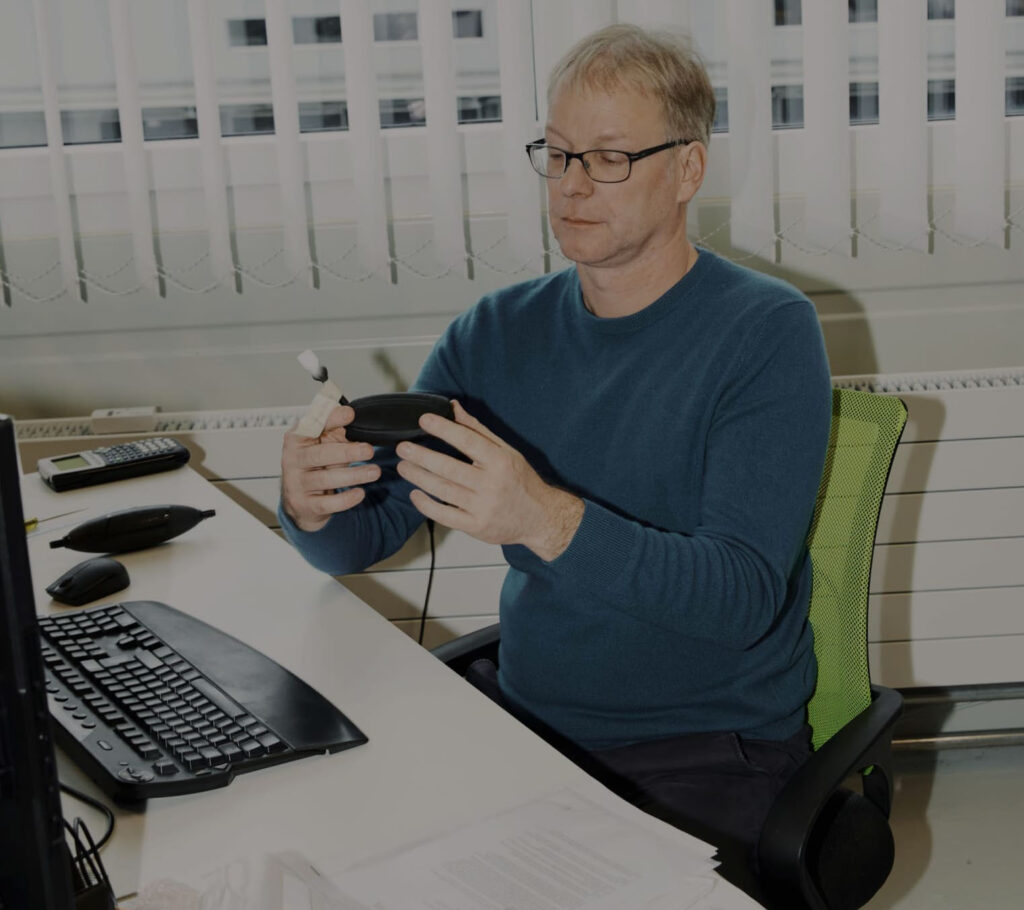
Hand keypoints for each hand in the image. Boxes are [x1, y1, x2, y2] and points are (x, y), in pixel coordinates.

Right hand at [280, 405, 380, 531]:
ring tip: (374, 472)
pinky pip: (326, 503)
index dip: (330, 419)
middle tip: (369, 450)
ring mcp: (296, 483)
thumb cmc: (314, 465)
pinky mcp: (304, 504)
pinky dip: (345, 499)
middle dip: (347, 451)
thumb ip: (334, 428)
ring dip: (353, 475)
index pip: (312, 425)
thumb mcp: (322, 443)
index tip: (350, 414)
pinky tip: (360, 493)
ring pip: (325, 479)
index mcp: (297, 439)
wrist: (299, 500)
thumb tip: (348, 412)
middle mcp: (293, 460)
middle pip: (320, 454)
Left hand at [395, 401, 583, 560]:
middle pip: (448, 468)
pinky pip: (444, 516)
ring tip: (403, 466)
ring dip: (419, 477)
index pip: (467, 441)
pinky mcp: (476, 527)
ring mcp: (483, 507)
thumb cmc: (520, 480)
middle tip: (402, 447)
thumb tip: (453, 407)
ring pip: (443, 490)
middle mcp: (492, 484)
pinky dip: (426, 505)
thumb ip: (477, 430)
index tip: (423, 420)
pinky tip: (415, 494)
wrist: (539, 517)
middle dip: (421, 456)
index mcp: (500, 461)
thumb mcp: (505, 451)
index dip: (443, 429)